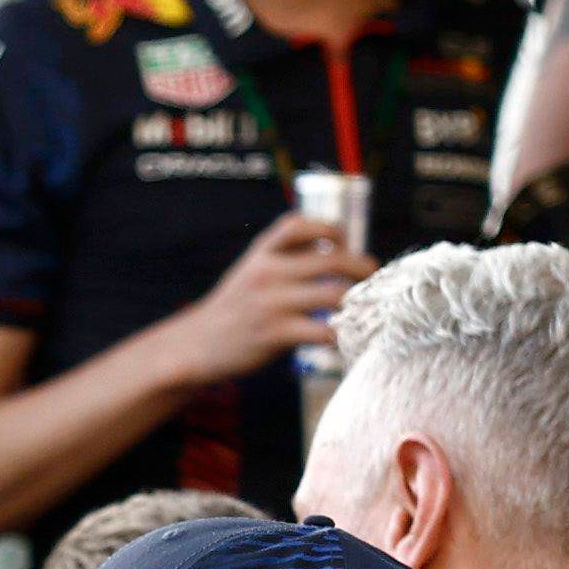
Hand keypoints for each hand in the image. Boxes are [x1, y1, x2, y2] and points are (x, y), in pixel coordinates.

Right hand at [142, 212, 371, 388]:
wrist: (198, 345)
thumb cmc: (234, 308)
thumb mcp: (252, 269)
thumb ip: (286, 256)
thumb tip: (333, 248)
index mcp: (263, 251)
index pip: (302, 224)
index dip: (331, 229)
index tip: (343, 244)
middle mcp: (268, 272)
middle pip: (333, 260)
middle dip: (362, 268)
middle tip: (371, 279)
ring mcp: (273, 303)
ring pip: (334, 293)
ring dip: (355, 301)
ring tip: (360, 309)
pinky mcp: (276, 334)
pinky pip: (322, 330)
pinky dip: (339, 334)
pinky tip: (340, 337)